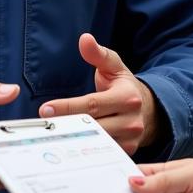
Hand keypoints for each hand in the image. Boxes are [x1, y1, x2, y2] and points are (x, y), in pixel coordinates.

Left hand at [39, 34, 157, 153]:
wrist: (149, 110)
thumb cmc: (123, 86)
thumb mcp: (114, 67)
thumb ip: (97, 54)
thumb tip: (84, 39)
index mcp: (128, 97)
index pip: (92, 104)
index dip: (67, 107)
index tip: (45, 109)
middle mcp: (131, 120)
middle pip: (93, 126)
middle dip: (66, 126)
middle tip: (43, 127)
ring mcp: (131, 139)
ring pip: (96, 143)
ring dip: (73, 141)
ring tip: (51, 138)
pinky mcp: (127, 152)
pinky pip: (102, 153)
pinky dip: (84, 152)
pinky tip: (67, 150)